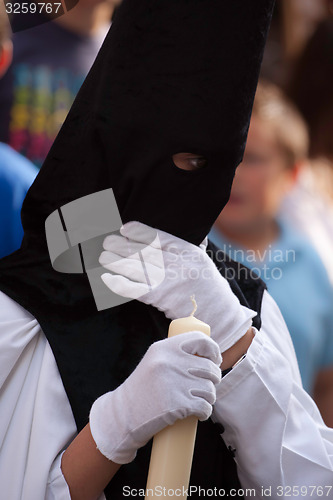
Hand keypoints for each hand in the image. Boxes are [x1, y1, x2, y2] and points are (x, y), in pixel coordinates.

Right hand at [89, 331, 221, 463]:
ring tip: (200, 401)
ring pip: (210, 389)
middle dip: (214, 379)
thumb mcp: (154, 363)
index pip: (200, 339)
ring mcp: (174, 382)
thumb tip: (206, 354)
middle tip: (207, 387)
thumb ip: (174, 355)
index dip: (213, 350)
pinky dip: (206, 412)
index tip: (215, 360)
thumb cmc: (141, 390)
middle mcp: (169, 361)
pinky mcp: (177, 404)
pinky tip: (200, 413)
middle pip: (209, 368)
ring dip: (210, 398)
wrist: (121, 416)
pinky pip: (205, 407)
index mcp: (164, 348)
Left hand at [99, 221, 255, 352]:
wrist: (217, 315)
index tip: (125, 229)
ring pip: (135, 268)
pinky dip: (118, 284)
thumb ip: (188, 243)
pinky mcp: (160, 299)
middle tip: (107, 241)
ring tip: (103, 256)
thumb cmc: (207, 285)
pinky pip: (134, 290)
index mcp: (187, 251)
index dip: (139, 232)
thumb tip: (177, 229)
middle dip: (122, 246)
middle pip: (143, 252)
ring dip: (116, 262)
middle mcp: (177, 265)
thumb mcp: (201, 259)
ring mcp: (168, 282)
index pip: (158, 237)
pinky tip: (106, 277)